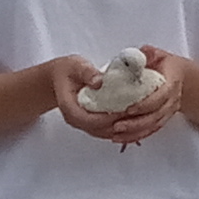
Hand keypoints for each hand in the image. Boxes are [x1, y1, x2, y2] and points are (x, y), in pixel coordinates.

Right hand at [54, 50, 183, 146]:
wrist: (58, 78)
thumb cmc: (66, 71)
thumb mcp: (75, 66)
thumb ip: (87, 73)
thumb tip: (100, 81)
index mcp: (69, 107)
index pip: (90, 120)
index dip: (109, 117)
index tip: (127, 109)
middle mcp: (76, 119)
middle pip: (100, 130)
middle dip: (121, 124)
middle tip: (140, 114)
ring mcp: (83, 123)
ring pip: (105, 132)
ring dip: (123, 127)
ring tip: (141, 117)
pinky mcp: (91, 122)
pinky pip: (106, 129)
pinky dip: (120, 125)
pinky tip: (134, 118)